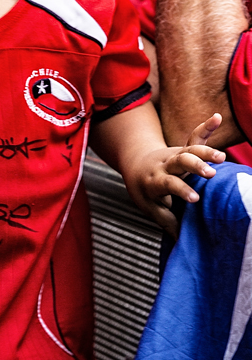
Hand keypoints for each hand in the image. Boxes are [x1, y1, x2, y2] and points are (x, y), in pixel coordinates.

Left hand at [128, 112, 225, 236]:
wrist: (136, 163)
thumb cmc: (144, 190)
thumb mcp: (149, 207)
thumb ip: (166, 221)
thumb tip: (181, 242)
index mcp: (154, 180)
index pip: (168, 184)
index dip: (181, 191)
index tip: (195, 198)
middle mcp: (165, 165)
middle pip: (180, 162)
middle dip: (195, 166)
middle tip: (210, 173)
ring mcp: (175, 154)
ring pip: (190, 149)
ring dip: (205, 152)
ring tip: (222, 157)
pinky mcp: (184, 148)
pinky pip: (195, 136)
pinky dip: (206, 126)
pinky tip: (217, 117)